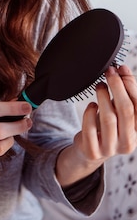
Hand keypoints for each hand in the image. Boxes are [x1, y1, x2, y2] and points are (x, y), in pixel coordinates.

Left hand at [56, 64, 136, 186]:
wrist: (90, 149)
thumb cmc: (107, 125)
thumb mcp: (118, 110)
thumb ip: (124, 92)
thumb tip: (122, 69)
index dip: (131, 85)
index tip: (121, 68)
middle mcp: (128, 142)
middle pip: (125, 110)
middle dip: (117, 87)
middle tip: (109, 72)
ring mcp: (110, 149)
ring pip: (108, 118)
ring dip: (103, 97)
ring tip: (99, 86)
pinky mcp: (92, 151)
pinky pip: (90, 129)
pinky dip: (89, 113)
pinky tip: (91, 105)